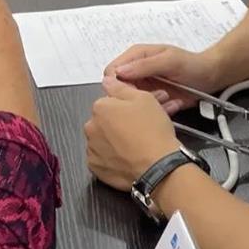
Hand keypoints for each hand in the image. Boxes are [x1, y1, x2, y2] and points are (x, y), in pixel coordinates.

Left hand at [85, 76, 180, 190]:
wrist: (158, 167)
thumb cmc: (152, 132)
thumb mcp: (143, 98)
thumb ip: (121, 87)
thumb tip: (108, 81)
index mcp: (100, 108)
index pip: (110, 102)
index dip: (127, 107)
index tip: (139, 113)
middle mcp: (91, 127)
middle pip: (105, 121)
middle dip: (120, 123)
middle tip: (140, 129)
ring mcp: (92, 149)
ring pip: (103, 139)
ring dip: (115, 140)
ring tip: (136, 144)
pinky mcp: (96, 168)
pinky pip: (103, 158)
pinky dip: (113, 157)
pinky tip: (129, 156)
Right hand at [104, 44, 218, 115]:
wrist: (209, 77)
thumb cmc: (192, 64)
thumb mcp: (170, 60)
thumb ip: (145, 65)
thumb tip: (120, 71)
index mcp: (135, 56)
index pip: (112, 71)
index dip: (118, 83)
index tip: (135, 90)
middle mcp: (135, 71)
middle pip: (118, 89)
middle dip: (133, 97)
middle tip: (155, 97)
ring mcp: (142, 87)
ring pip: (130, 102)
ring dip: (146, 105)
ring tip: (166, 99)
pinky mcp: (150, 100)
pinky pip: (143, 110)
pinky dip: (155, 111)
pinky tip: (170, 105)